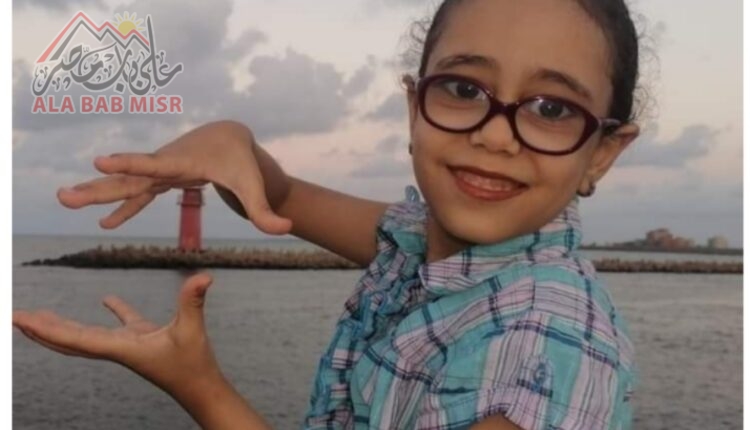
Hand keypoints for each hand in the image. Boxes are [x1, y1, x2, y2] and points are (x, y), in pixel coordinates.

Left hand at [13, 273, 225, 397]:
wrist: (202, 389)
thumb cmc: (194, 365)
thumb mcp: (192, 330)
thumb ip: (192, 302)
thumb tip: (204, 277)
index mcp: (120, 348)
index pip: (74, 338)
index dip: (45, 329)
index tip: (20, 319)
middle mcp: (117, 349)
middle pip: (69, 341)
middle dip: (41, 330)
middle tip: (15, 316)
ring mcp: (129, 345)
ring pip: (87, 335)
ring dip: (62, 326)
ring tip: (39, 316)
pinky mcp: (144, 341)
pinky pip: (122, 324)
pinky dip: (113, 310)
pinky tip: (105, 299)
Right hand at [57, 120, 291, 234]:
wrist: (233, 139)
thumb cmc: (244, 161)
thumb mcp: (255, 187)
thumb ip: (267, 211)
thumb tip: (288, 227)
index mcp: (186, 163)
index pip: (155, 164)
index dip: (130, 164)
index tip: (100, 162)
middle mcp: (167, 164)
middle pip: (130, 177)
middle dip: (99, 186)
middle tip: (64, 195)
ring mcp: (161, 170)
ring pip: (126, 184)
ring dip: (97, 194)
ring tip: (65, 200)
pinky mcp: (162, 177)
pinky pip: (138, 193)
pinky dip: (123, 207)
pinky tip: (105, 222)